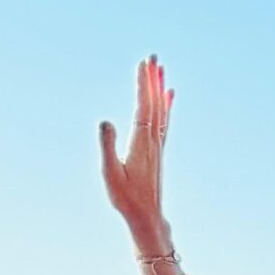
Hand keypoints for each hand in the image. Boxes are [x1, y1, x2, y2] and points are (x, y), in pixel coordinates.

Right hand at [98, 54, 174, 259]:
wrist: (146, 217)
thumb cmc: (126, 198)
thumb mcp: (111, 173)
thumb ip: (108, 146)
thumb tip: (106, 121)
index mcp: (141, 143)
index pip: (144, 107)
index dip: (144, 85)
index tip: (143, 65)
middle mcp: (153, 141)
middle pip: (154, 104)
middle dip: (152, 80)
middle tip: (152, 57)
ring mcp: (157, 145)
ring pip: (160, 111)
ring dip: (159, 89)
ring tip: (160, 70)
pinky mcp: (157, 151)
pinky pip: (163, 122)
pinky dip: (165, 105)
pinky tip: (168, 96)